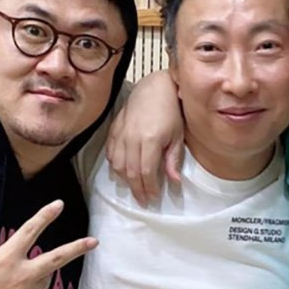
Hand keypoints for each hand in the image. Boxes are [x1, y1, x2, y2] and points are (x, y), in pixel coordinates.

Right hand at [0, 200, 97, 288]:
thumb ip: (1, 255)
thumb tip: (12, 258)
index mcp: (6, 258)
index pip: (30, 230)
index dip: (45, 216)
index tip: (59, 204)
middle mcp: (22, 276)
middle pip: (56, 258)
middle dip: (77, 248)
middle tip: (93, 241)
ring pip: (41, 281)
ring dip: (33, 279)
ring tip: (9, 287)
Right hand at [105, 70, 184, 206]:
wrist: (155, 87)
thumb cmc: (171, 111)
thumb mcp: (178, 135)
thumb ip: (174, 159)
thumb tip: (174, 182)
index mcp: (150, 140)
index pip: (147, 172)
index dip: (149, 188)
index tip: (154, 199)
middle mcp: (132, 138)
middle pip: (130, 172)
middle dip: (137, 189)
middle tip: (143, 201)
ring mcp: (121, 133)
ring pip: (117, 165)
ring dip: (125, 180)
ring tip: (135, 187)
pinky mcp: (114, 129)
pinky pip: (110, 152)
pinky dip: (115, 165)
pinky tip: (123, 171)